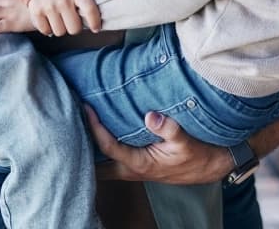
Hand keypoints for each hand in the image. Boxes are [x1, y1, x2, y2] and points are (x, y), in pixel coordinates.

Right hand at [27, 0, 101, 35]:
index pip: (90, 11)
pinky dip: (48, 28)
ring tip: (60, 18)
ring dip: (61, 27)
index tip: (96, 28)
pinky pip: (45, 30)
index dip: (95, 23)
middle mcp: (63, 1)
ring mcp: (49, 8)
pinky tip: (49, 19)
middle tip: (72, 19)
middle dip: (75, 26)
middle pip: (74, 28)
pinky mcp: (36, 12)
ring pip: (60, 32)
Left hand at [86, 106, 231, 184]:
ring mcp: (133, 169)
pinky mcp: (137, 164)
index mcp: (139, 164)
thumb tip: (150, 115)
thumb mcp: (185, 140)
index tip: (86, 108)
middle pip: (97, 163)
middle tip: (70, 121)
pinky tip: (96, 131)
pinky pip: (111, 158)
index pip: (108, 147)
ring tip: (78, 124)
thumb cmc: (196, 154)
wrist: (208, 166)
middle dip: (83, 146)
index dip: (95, 128)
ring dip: (91, 148)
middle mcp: (132, 169)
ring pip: (103, 164)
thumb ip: (169, 128)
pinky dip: (101, 148)